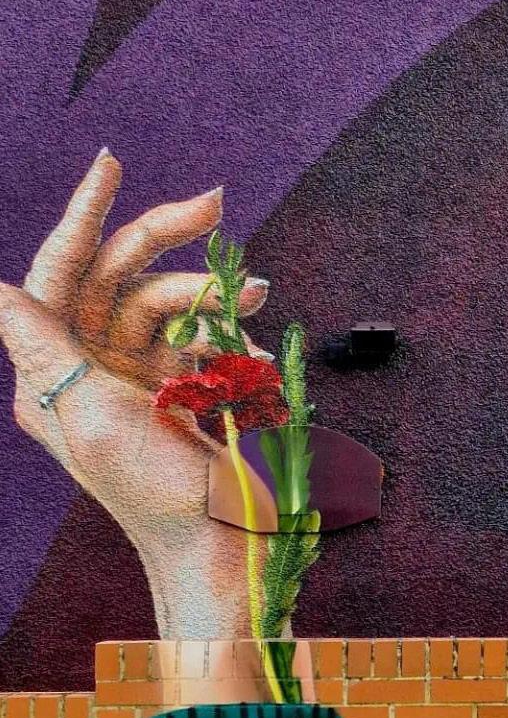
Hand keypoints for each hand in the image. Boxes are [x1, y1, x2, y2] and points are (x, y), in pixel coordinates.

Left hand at [0, 149, 267, 647]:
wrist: (220, 552)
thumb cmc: (155, 494)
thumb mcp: (93, 418)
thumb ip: (43, 348)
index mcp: (49, 374)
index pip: (58, 274)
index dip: (82, 216)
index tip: (111, 165)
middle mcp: (84, 369)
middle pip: (116, 275)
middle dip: (163, 238)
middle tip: (216, 206)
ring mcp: (131, 379)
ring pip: (164, 302)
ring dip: (210, 295)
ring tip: (255, 298)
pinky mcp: (175, 392)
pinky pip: (199, 338)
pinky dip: (229, 337)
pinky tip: (255, 353)